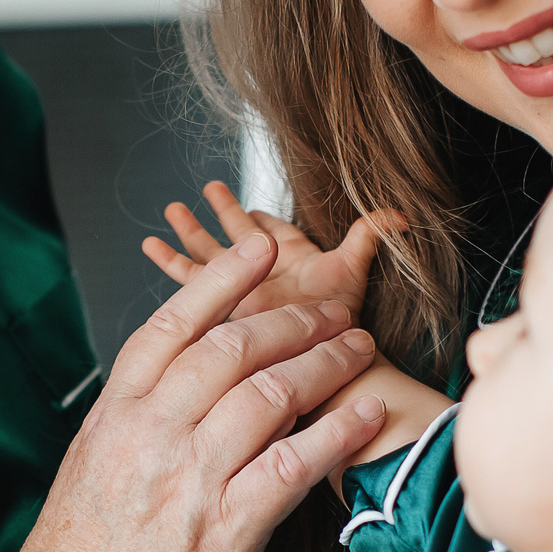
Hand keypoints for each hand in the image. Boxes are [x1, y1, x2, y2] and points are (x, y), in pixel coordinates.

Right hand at [0, 232, 386, 551]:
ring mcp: (190, 480)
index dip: (224, 278)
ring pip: (271, 394)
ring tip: (360, 349)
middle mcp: (152, 436)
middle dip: (295, 318)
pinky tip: (366, 414)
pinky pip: (296, 465)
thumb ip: (141, 422)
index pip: (173, 324)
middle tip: (334, 309)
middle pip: (235, 348)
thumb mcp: (93, 470)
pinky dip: (338, 433)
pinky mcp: (227, 531)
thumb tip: (190, 386)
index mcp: (116, 416)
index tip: (262, 248)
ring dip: (326, 363)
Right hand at [143, 181, 402, 322]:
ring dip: (192, 230)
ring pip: (212, 254)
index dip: (262, 215)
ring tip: (172, 210)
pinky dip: (171, 262)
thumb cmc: (341, 319)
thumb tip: (401, 212)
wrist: (320, 361)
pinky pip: (191, 280)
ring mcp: (242, 290)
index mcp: (291, 259)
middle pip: (239, 237)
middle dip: (222, 212)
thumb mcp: (352, 266)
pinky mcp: (222, 306)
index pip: (274, 231)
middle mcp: (264, 274)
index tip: (252, 199)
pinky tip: (151, 246)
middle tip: (207, 190)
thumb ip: (370, 235)